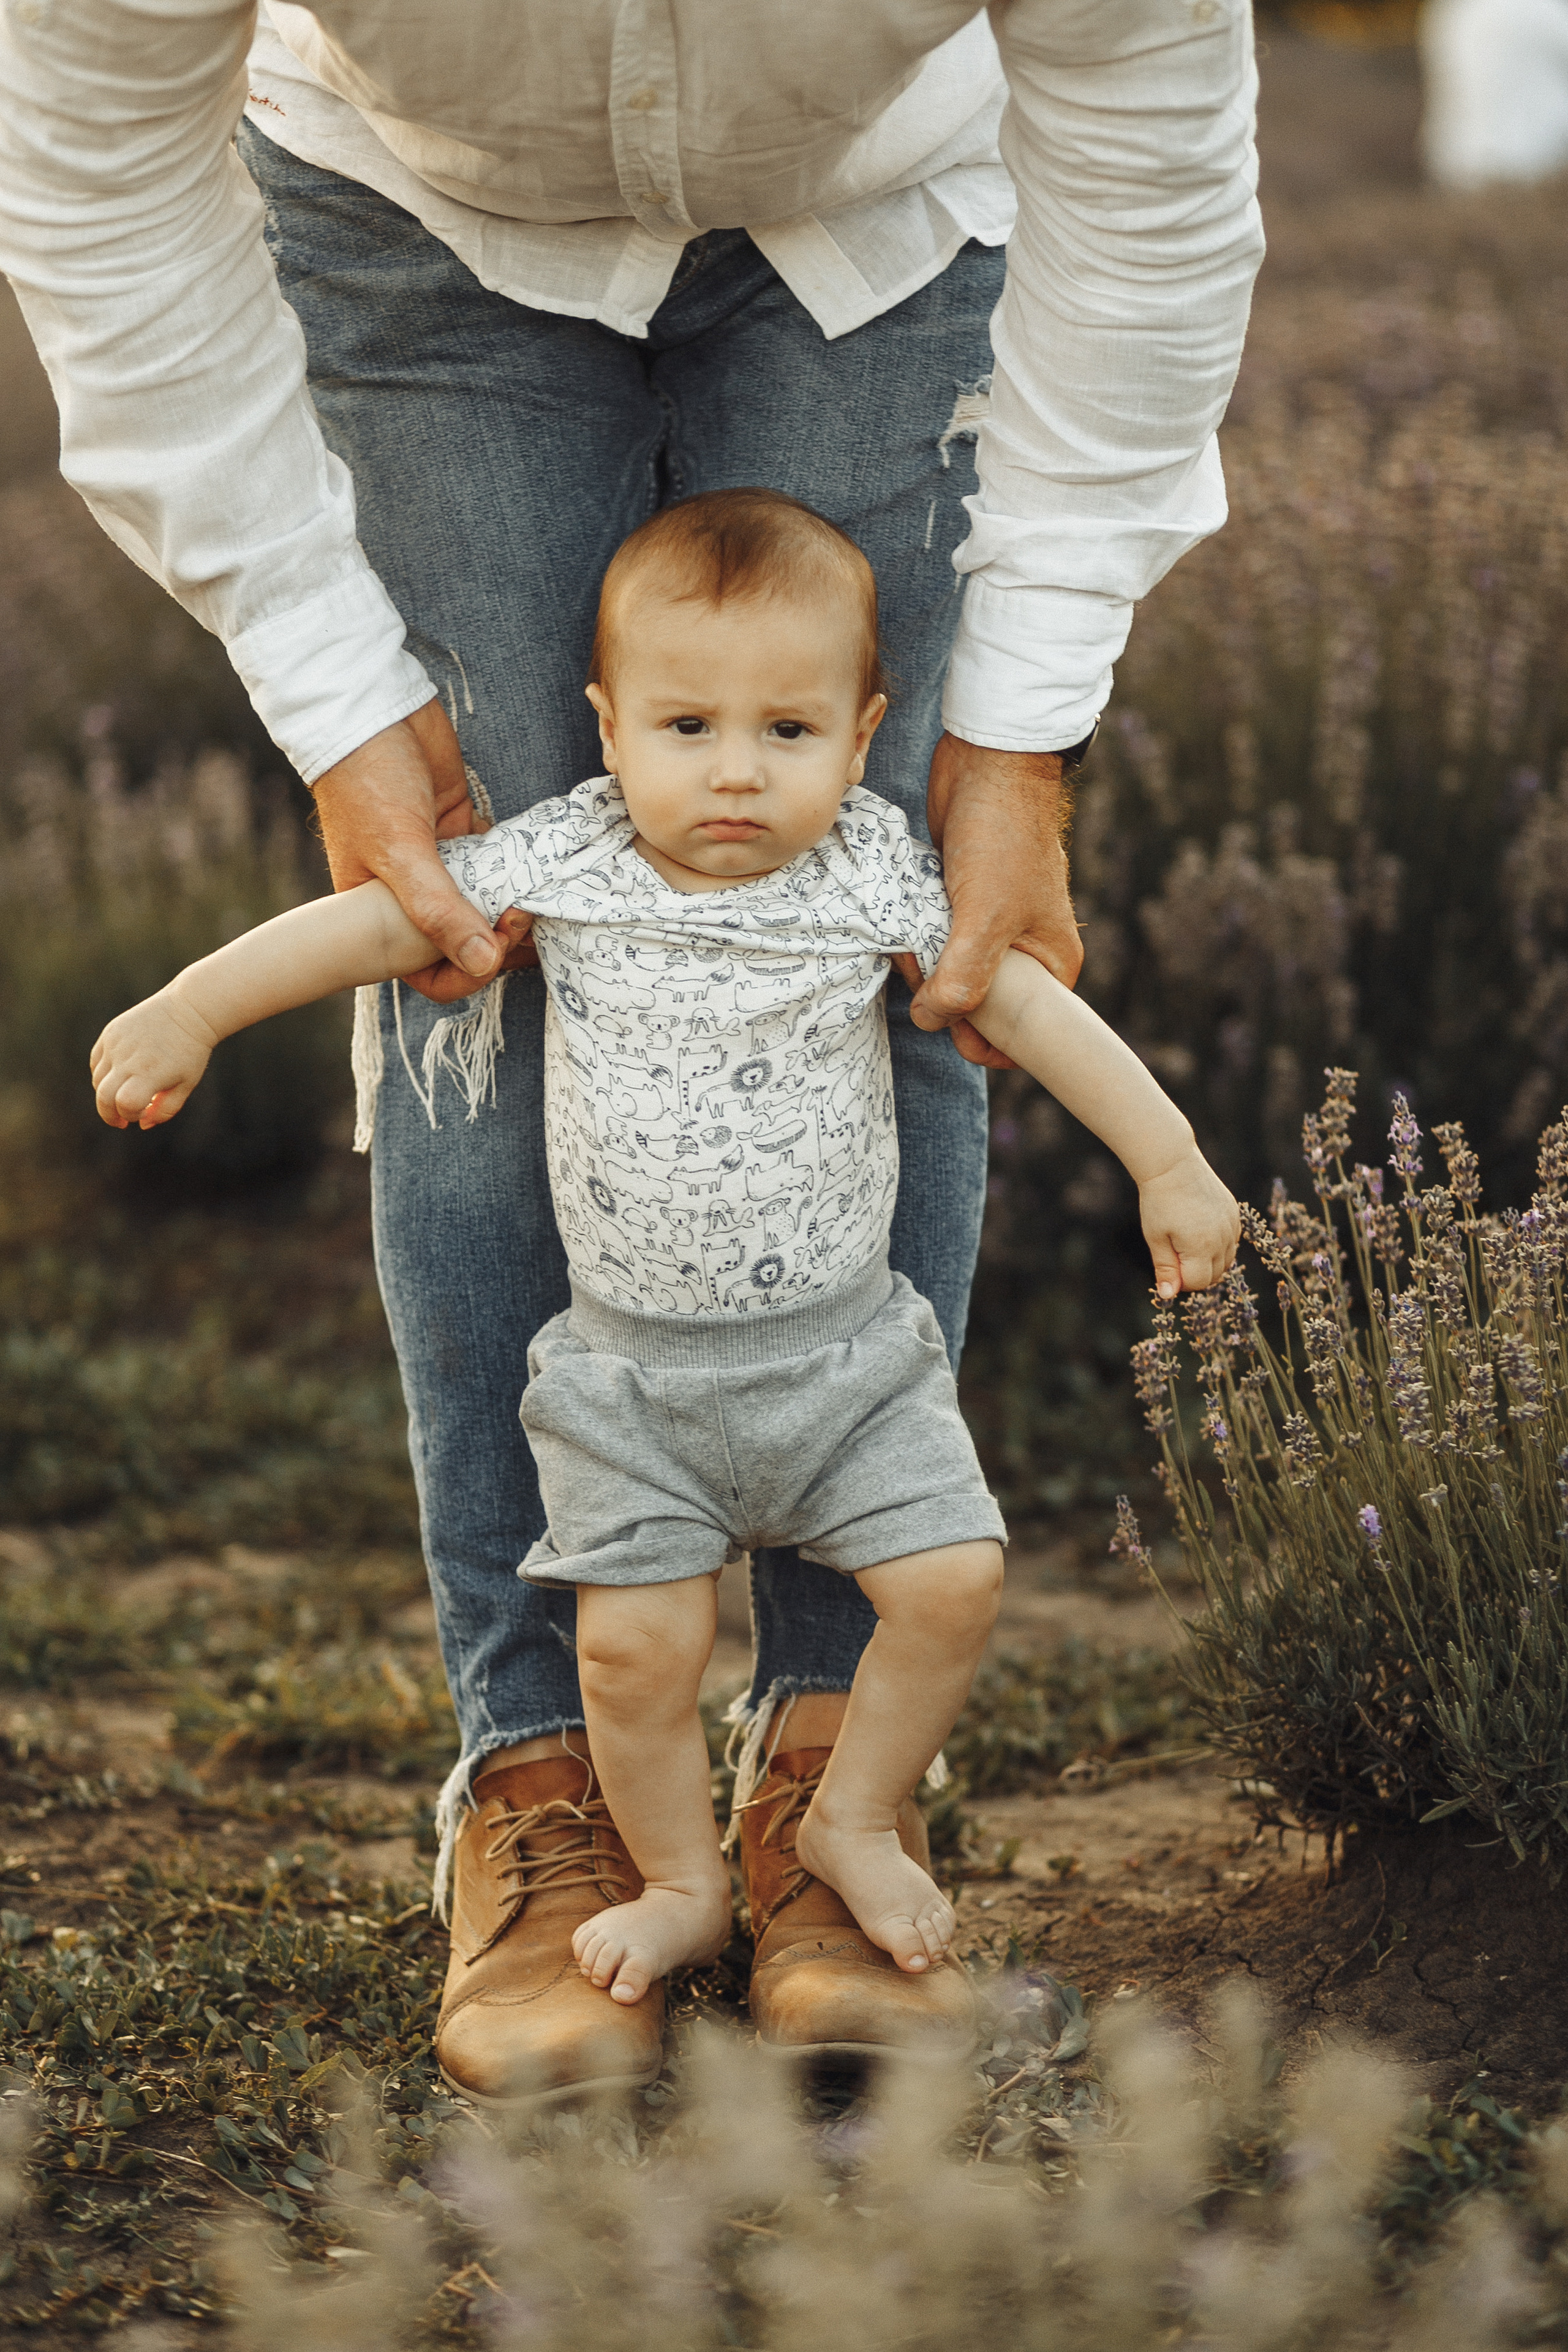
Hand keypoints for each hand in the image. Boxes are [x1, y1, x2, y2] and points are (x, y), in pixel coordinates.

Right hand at [90, 990, 216, 1129]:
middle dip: (109, 1115)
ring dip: (108, 1094)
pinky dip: (103, 1075)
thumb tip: (142, 1124)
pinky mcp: (111, 1032)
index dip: (129, 1116)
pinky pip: (97, 1062)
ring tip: (126, 1093)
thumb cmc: (190, 1051)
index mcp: (150, 1073)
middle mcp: (128, 1058)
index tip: (140, 1115)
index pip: (125, 1104)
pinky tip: (120, 1076)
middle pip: (103, 1097)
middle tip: (121, 1121)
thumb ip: (165, 1109)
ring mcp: (116, 1044)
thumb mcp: (186, 1084)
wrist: (188, 1010)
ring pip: (98, 1080)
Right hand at [312, 700, 535, 1004]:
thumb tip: (485, 962)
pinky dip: (518, 866)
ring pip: (486, 903)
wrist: (370, 709)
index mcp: (380, 916)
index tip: (499, 945)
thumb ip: (439, 910)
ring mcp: (440, 864)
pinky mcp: (461, 831)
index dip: (468, 973)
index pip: (429, 974)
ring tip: (543, 896)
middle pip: (466, 943)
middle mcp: (411, 897)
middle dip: (501, 941)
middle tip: (530, 916)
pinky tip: (539, 864)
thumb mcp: (400, 851)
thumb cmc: (366, 781)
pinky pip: (496, 862)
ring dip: (514, 905)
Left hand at [911, 735, 1083, 1069]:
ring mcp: (989, 929)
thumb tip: (933, 1019)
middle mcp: (1024, 952)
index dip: (980, 1041)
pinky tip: (904, 920)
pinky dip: (914, 938)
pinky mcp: (958, 906)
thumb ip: (963, 978)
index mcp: (1051, 965)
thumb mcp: (986, 918)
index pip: (1019, 1034)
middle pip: (975, 1007)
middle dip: (941, 996)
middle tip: (922, 963)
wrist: (987, 764)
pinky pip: (932, 942)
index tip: (945, 1019)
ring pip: (947, 974)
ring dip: (921, 964)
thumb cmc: (1003, 837)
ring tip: (912, 934)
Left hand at [1138, 1147, 1240, 1298]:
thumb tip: (1168, 1295)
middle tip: (1174, 1252)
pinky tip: (1199, 1229)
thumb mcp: (1156, 1238)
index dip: (1181, 1281)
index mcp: (1201, 1247)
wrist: (1173, 1164)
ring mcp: (1232, 1225)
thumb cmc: (1159, 1201)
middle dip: (1195, 1273)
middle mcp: (1223, 1238)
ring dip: (1208, 1260)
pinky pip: (1231, 1241)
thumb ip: (1165, 1268)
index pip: (1198, 1282)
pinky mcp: (1235, 1213)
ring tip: (1185, 1240)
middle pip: (1215, 1275)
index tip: (1168, 1264)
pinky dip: (1218, 1244)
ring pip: (1226, 1260)